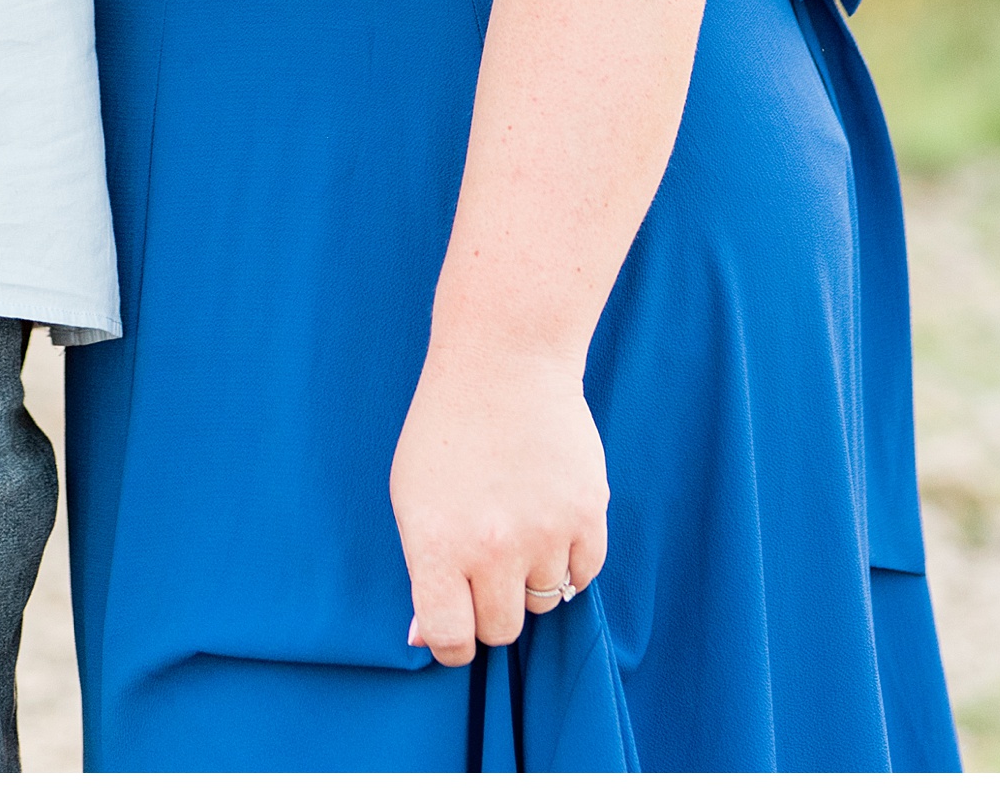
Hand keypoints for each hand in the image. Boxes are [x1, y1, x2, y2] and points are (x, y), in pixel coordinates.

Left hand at [390, 342, 608, 669]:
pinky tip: (550, 516)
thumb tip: (427, 638)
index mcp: (438, 546)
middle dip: (492, 606)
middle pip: (502, 629)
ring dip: (532, 577)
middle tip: (487, 564)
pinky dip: (570, 557)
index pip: (449, 639)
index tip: (456, 622)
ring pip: (546, 601)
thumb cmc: (448, 428)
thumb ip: (422, 569)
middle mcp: (492, 548)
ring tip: (519, 522)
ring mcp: (545, 532)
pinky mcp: (588, 513)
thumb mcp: (411, 496)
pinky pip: (585, 573)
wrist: (505, 360)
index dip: (452, 640)